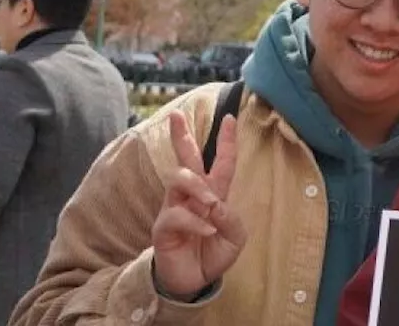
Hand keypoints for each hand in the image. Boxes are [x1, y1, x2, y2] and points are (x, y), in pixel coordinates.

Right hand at [150, 109, 245, 299]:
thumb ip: (231, 219)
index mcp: (213, 194)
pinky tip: (207, 231)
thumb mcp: (235, 238)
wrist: (194, 281)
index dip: (226, 141)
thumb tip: (215, 204)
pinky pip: (176, 214)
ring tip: (211, 203)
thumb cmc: (213, 253)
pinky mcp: (163, 226)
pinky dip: (195, 221)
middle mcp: (191, 196)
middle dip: (181, 137)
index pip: (220, 163)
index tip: (231, 118)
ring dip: (198, 187)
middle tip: (176, 116)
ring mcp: (174, 208)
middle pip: (185, 159)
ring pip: (179, 179)